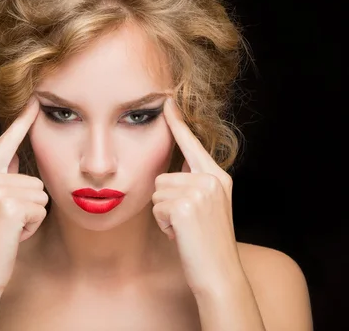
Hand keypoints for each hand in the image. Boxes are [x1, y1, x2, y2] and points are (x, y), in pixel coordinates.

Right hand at [0, 97, 48, 294]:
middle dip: (30, 204)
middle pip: (35, 179)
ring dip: (32, 216)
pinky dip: (32, 227)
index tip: (33, 101)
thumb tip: (14, 156)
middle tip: (8, 223)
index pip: (6, 143)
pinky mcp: (9, 205)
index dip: (21, 122)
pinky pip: (40, 210)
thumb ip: (2, 178)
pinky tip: (14, 235)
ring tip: (10, 229)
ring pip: (40, 194)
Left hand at [152, 98, 241, 295]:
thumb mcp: (208, 207)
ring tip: (184, 229)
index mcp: (218, 177)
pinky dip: (163, 224)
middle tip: (186, 222)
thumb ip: (194, 183)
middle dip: (165, 201)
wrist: (219, 274)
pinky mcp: (184, 205)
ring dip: (164, 213)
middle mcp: (211, 179)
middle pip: (162, 177)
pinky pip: (156, 207)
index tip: (167, 101)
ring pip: (157, 192)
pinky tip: (181, 235)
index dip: (177, 124)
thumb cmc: (207, 243)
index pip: (192, 145)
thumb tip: (176, 166)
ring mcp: (199, 191)